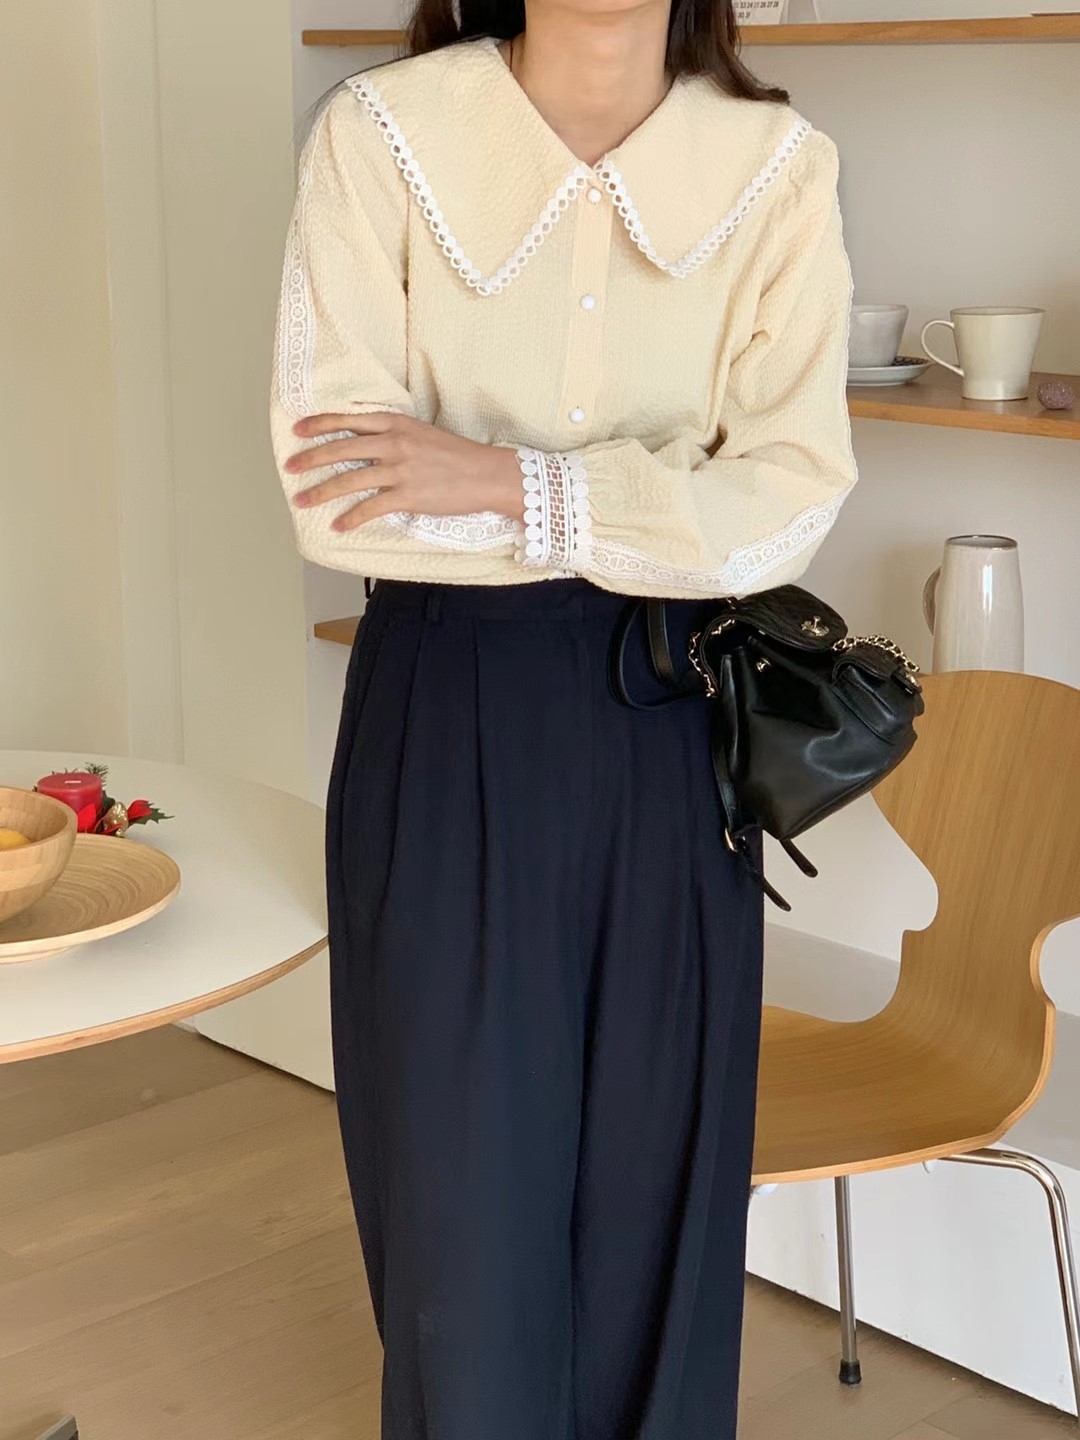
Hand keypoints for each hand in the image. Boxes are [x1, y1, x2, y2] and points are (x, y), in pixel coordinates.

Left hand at [286, 412, 523, 531]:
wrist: (486, 474)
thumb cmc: (458, 456)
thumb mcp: (423, 434)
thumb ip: (395, 435)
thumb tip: (369, 444)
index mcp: (396, 424)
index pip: (349, 420)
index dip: (320, 424)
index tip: (298, 430)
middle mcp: (394, 443)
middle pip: (341, 448)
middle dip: (310, 458)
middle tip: (289, 466)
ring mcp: (399, 470)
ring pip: (349, 479)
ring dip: (321, 491)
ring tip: (302, 500)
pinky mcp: (408, 496)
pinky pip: (371, 508)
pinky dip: (351, 518)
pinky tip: (338, 525)